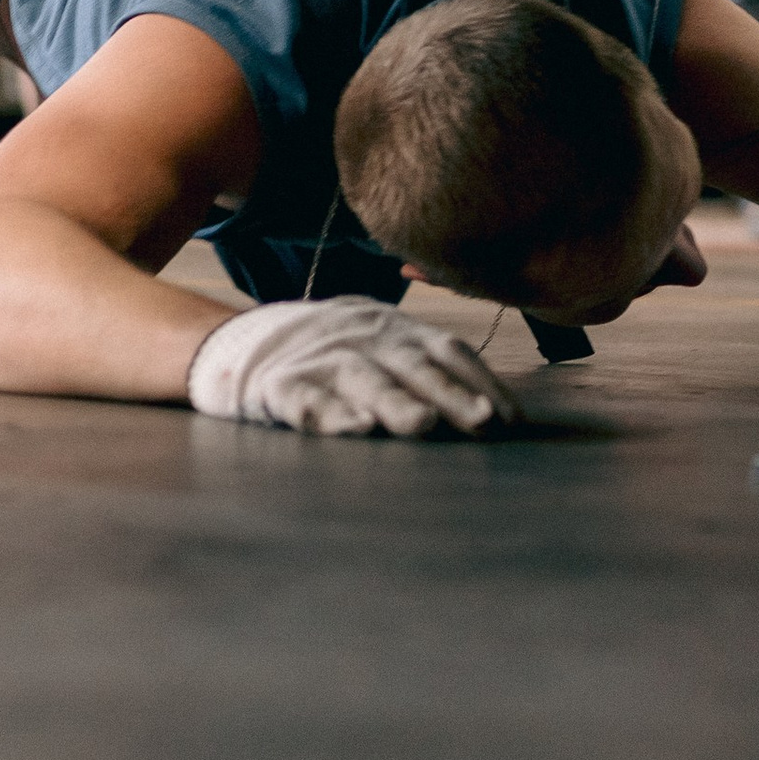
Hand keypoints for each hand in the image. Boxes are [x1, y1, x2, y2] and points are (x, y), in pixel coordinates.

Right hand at [186, 292, 518, 436]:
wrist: (247, 340)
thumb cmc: (338, 355)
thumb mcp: (383, 346)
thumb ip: (430, 370)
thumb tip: (500, 417)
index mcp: (397, 331)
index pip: (449, 351)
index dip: (482, 383)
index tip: (511, 421)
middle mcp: (365, 339)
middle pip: (414, 366)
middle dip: (452, 394)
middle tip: (482, 420)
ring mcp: (322, 359)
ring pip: (365, 380)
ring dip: (396, 403)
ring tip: (423, 424)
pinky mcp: (281, 384)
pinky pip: (308, 399)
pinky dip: (332, 413)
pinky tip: (355, 428)